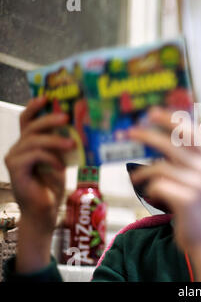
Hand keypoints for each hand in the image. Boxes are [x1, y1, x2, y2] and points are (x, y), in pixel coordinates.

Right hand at [4, 97, 74, 231]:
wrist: (44, 210)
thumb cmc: (52, 183)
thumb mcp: (60, 158)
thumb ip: (62, 143)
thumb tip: (79, 126)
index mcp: (28, 142)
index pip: (27, 119)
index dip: (34, 106)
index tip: (46, 97)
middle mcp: (18, 148)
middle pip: (31, 126)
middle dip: (49, 119)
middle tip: (67, 118)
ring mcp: (15, 159)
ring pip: (34, 141)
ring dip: (55, 141)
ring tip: (72, 145)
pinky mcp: (16, 170)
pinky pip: (34, 156)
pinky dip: (51, 159)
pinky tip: (62, 167)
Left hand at [128, 108, 200, 252]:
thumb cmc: (199, 208)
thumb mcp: (199, 179)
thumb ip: (186, 161)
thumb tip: (163, 140)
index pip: (189, 132)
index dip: (170, 120)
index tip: (153, 112)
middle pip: (171, 143)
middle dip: (147, 134)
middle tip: (129, 132)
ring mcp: (198, 183)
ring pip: (160, 167)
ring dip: (143, 173)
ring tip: (136, 179)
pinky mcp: (187, 199)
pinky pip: (157, 186)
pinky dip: (150, 190)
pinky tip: (154, 196)